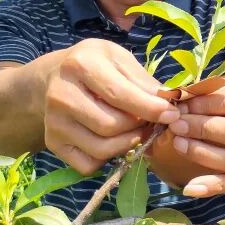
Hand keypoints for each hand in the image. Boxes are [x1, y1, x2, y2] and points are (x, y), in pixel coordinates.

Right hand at [44, 38, 180, 173]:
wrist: (53, 76)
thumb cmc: (94, 65)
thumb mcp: (119, 59)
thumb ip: (143, 81)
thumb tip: (169, 104)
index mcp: (80, 65)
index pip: (119, 95)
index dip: (150, 108)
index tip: (171, 114)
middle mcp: (62, 96)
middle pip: (111, 126)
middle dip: (139, 127)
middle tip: (152, 122)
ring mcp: (54, 123)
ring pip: (101, 149)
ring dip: (128, 144)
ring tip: (137, 131)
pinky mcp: (53, 143)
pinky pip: (89, 165)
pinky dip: (109, 158)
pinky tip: (114, 140)